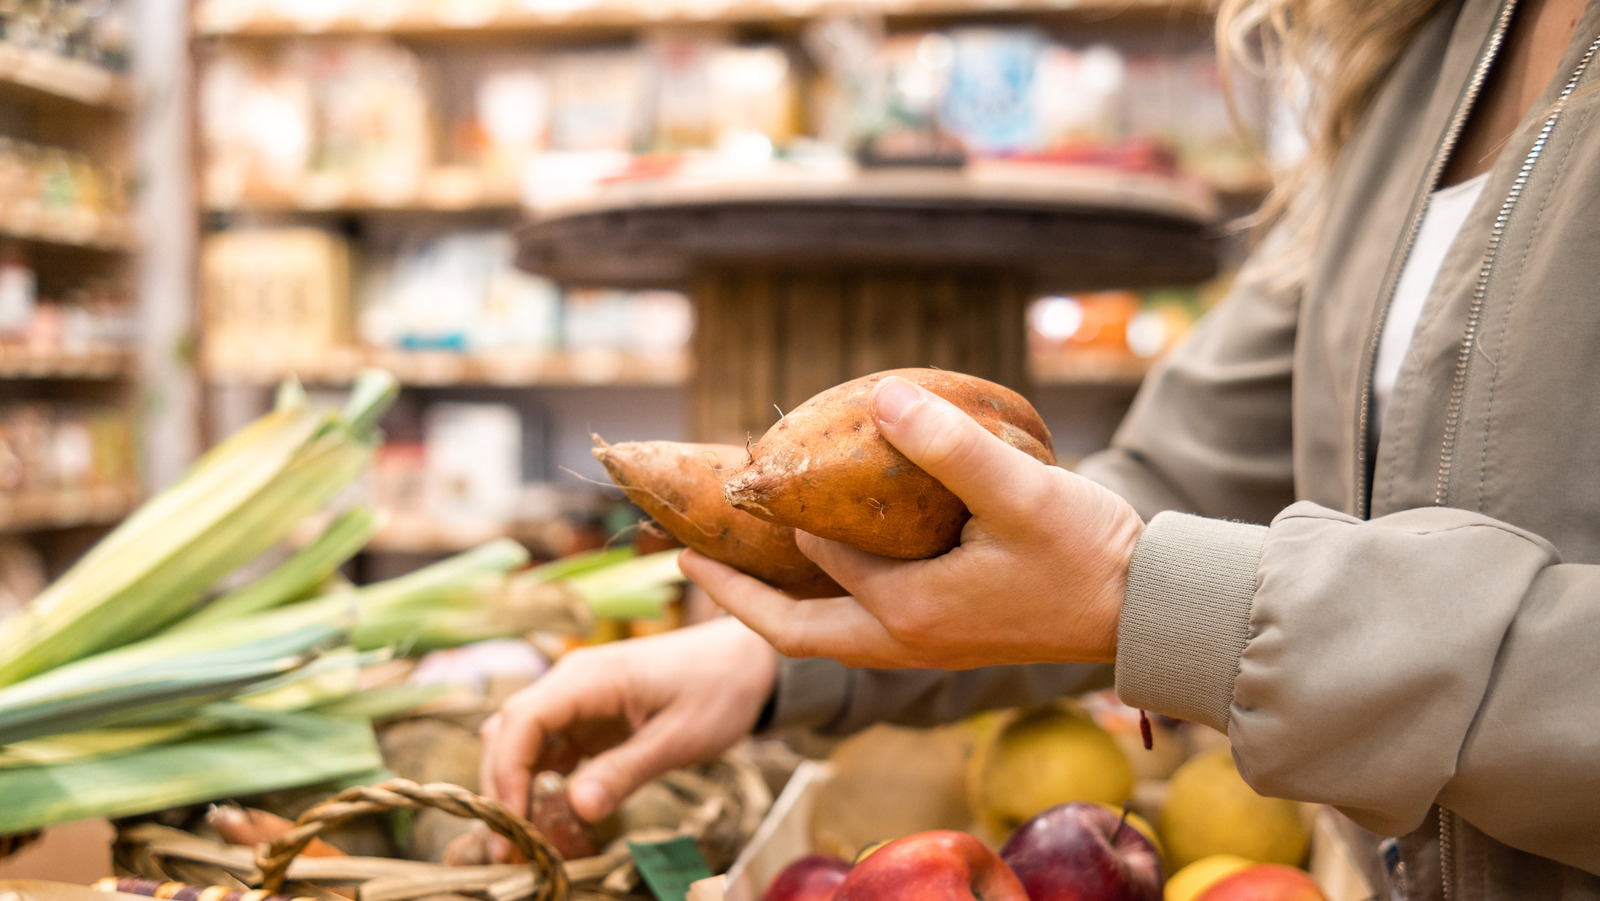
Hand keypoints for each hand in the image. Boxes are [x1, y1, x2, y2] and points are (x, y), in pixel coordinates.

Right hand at [479, 617, 777, 824]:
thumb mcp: (679, 737)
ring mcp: (577, 698)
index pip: (522, 719)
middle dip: (502, 789)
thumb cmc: (719, 690)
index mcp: (590, 676)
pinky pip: (547, 748)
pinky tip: (544, 818)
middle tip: (508, 850)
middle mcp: (572, 681)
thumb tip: (577, 809)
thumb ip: (627, 770)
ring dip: (514, 788)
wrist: (747, 661)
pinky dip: (537, 782)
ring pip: (521, 741)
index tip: (514, 822)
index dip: (507, 772)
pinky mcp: (588, 716)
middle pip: (510, 732)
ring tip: (520, 842)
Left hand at [680, 375, 1144, 669]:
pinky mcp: (946, 641)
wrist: (1143, 610)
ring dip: (776, 608)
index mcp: (907, 610)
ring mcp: (925, 649)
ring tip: (740, 572)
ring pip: (825, 639)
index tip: (740, 477)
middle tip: (684, 564)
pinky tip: (824, 571)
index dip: (777, 519)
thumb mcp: (1017, 491)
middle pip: (792, 634)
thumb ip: (949, 444)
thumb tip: (880, 395)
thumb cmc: (1085, 551)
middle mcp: (905, 641)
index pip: (816, 560)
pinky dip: (822, 607)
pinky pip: (858, 633)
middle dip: (734, 599)